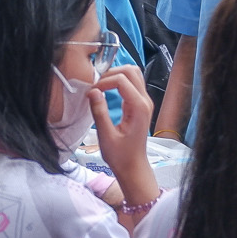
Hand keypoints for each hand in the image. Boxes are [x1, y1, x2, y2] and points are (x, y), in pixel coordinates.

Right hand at [89, 65, 159, 208]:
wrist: (133, 166)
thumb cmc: (120, 156)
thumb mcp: (106, 136)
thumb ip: (99, 112)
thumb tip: (92, 91)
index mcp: (139, 108)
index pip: (122, 80)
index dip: (104, 81)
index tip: (91, 92)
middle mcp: (145, 101)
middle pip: (131, 71)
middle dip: (111, 73)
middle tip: (95, 86)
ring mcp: (144, 102)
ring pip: (133, 74)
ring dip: (115, 75)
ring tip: (99, 86)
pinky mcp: (140, 104)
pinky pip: (132, 84)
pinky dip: (118, 82)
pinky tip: (105, 91)